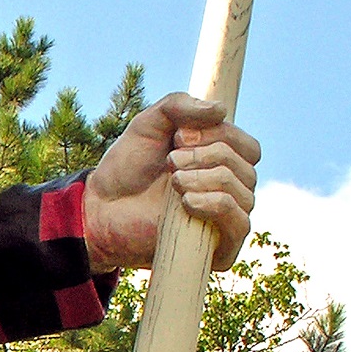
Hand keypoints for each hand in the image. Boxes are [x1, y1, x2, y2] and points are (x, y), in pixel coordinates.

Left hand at [83, 93, 259, 272]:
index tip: (179, 136)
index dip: (219, 135)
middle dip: (206, 155)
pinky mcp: (220, 246)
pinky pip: (239, 221)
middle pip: (246, 166)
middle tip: (170, 160)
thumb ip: (179, 105)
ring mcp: (227, 218)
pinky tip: (187, 201)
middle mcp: (231, 189)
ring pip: (243, 191)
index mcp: (221, 161)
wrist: (102, 207)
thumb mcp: (148, 124)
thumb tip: (221, 109)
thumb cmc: (128, 167)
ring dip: (204, 178)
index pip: (248, 146)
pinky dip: (214, 204)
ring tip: (173, 181)